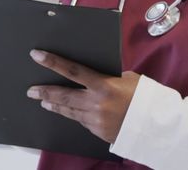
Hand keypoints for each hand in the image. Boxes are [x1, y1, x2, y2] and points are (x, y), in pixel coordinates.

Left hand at [26, 49, 140, 143]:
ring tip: (44, 102)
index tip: (37, 56)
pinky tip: (68, 112)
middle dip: (45, 92)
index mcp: (104, 86)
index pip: (73, 71)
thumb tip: (95, 74)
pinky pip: (81, 121)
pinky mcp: (97, 131)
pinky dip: (73, 115)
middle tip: (31, 90)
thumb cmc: (144, 97)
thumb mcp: (128, 79)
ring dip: (54, 106)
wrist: (155, 126)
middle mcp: (95, 103)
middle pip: (63, 96)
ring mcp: (95, 120)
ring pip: (69, 111)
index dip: (53, 62)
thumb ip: (109, 77)